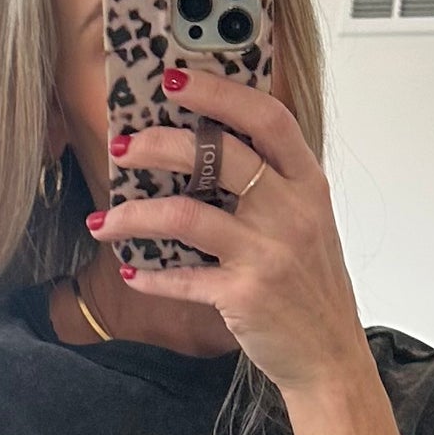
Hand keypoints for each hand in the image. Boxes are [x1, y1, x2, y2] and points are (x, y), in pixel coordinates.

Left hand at [87, 67, 375, 399]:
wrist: (330, 355)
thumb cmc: (312, 286)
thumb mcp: (309, 223)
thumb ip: (274, 184)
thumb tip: (210, 148)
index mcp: (308, 184)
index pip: (266, 118)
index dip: (218, 92)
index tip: (175, 78)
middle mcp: (290, 212)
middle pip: (217, 155)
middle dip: (159, 144)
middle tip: (122, 147)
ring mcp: (267, 254)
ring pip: (186, 215)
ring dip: (135, 215)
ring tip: (103, 219)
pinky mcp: (244, 295)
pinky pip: (184, 278)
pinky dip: (151, 277)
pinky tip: (131, 273)